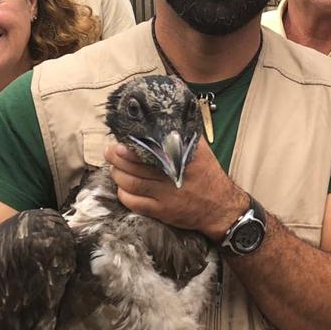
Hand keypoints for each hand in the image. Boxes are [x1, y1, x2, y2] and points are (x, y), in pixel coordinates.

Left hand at [105, 139, 248, 239]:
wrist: (221, 207)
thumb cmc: (209, 176)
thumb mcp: (202, 151)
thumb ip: (185, 135)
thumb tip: (169, 118)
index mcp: (181, 158)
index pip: (150, 148)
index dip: (131, 144)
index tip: (121, 139)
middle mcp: (172, 176)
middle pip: (135, 165)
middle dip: (117, 158)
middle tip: (110, 151)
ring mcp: (165, 196)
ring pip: (131, 183)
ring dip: (118, 174)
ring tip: (113, 167)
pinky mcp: (162, 212)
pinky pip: (135, 203)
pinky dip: (124, 195)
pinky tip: (121, 188)